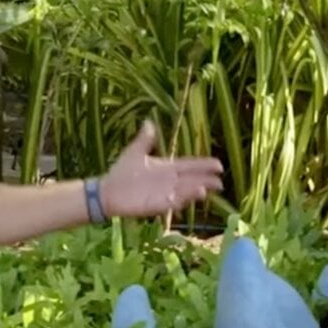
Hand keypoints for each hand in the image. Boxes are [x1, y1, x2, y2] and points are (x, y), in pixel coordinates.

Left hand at [97, 120, 223, 217]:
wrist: (107, 190)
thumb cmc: (122, 172)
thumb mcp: (135, 152)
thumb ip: (145, 139)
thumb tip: (149, 122)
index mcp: (166, 168)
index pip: (189, 166)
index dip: (203, 165)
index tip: (218, 164)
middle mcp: (169, 181)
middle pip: (191, 180)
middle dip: (206, 181)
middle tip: (220, 182)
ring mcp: (163, 194)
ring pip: (184, 192)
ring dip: (194, 191)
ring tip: (205, 189)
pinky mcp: (156, 205)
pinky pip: (171, 203)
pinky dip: (180, 200)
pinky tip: (186, 198)